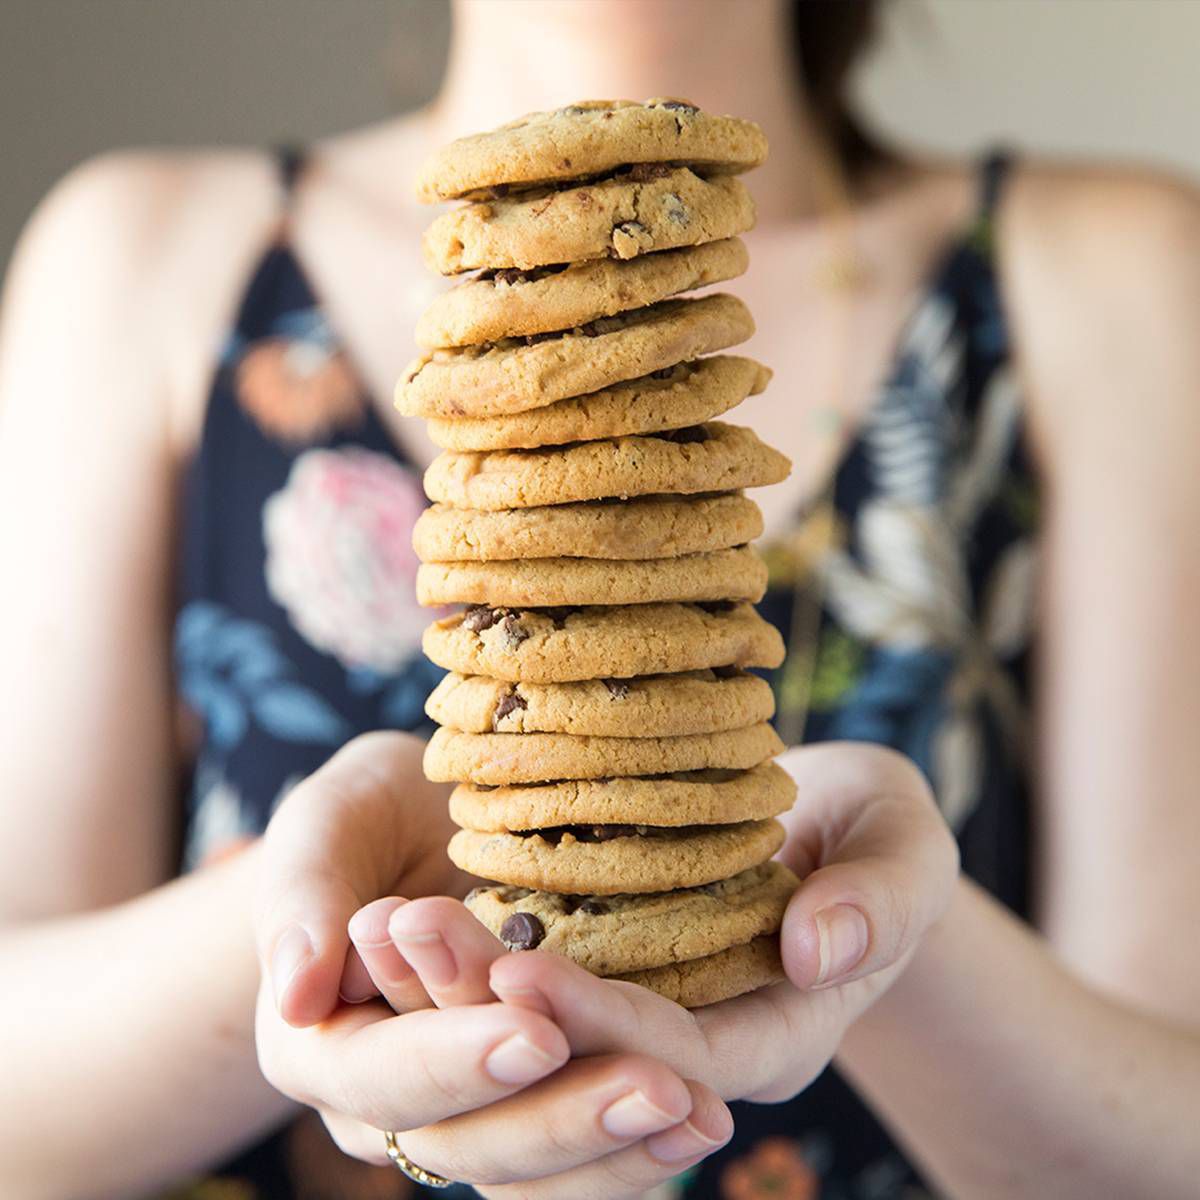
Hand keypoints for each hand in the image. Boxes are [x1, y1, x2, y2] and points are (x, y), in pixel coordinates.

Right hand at [253, 733, 730, 1198]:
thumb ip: (302, 890)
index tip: (535, 1030)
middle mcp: (386, 1101)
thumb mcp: (328, 823)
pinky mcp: (520, 1102)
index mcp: (320, 1042)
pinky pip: (570, 1158)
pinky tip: (703, 1116)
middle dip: (563, 1118)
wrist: (413, 834)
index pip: (381, 1075)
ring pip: (529, 1174)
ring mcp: (459, 1109)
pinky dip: (632, 1148)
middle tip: (658, 1088)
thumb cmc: (369, 819)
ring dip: (616, 1150)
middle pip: (467, 1145)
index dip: (455, 1060)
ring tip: (700, 1115)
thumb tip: (296, 994)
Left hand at [349, 740, 957, 1191]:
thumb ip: (884, 896)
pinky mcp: (597, 984)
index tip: (519, 965)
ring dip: (451, 1003)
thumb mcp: (905, 844)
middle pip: (579, 1071)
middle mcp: (691, 1051)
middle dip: (492, 1016)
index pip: (677, 1057)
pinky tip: (394, 923)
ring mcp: (638, 1021)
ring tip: (381, 926)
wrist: (836, 837)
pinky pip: (513, 1014)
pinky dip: (455, 982)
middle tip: (409, 932)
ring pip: (530, 1058)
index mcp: (771, 1036)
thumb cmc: (875, 834)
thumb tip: (820, 948)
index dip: (600, 1021)